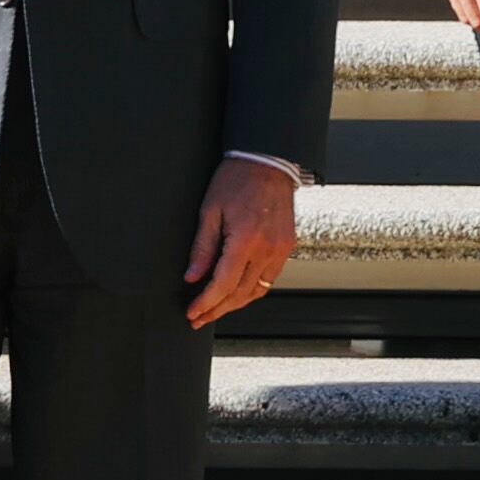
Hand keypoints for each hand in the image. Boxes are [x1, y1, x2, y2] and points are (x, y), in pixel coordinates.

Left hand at [182, 156, 298, 327]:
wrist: (268, 162)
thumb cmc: (238, 179)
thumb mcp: (210, 209)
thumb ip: (202, 247)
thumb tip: (192, 276)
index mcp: (245, 239)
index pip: (223, 284)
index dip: (206, 303)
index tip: (193, 312)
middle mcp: (267, 248)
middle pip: (240, 294)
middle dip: (217, 310)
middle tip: (199, 318)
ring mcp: (280, 249)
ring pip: (257, 291)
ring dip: (235, 304)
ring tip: (215, 310)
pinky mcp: (287, 247)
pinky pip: (269, 279)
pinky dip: (252, 291)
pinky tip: (238, 292)